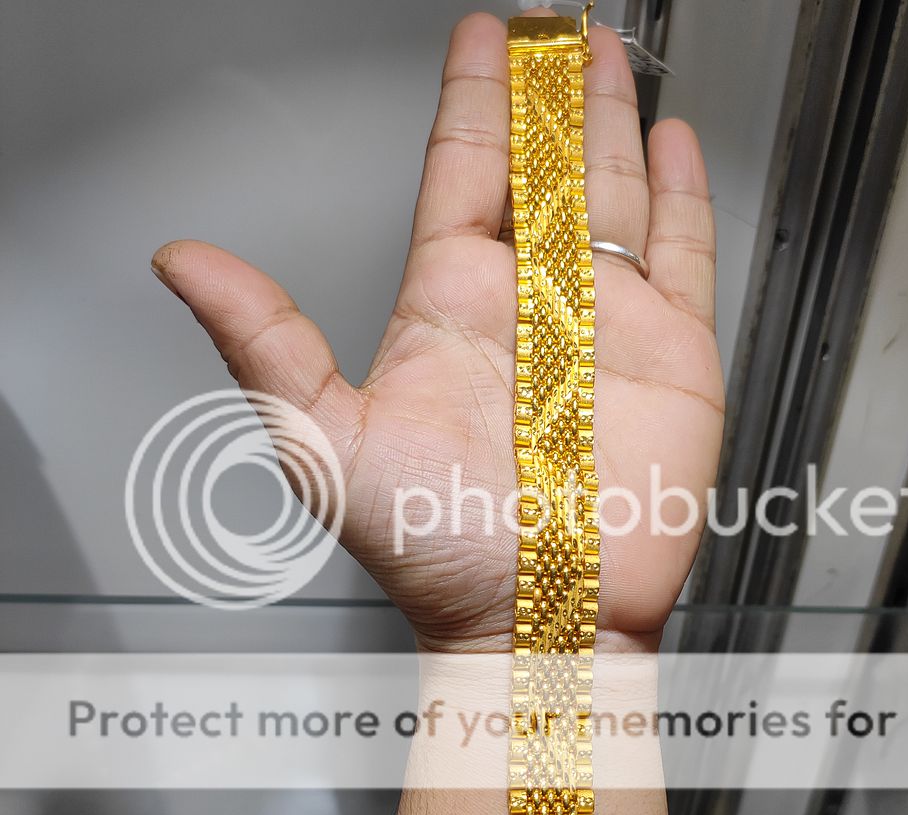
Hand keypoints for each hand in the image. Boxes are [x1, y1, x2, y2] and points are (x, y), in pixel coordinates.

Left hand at [150, 11, 722, 652]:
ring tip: (606, 58)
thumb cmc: (437, 552)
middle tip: (553, 28)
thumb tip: (183, 262)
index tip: (479, 38)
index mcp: (449, 310)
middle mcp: (528, 306)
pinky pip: (682, 254)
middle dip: (546, 94)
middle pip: (541, 169)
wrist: (539, 621)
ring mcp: (605, 324)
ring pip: (610, 195)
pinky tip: (671, 142)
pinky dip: (682, 194)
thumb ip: (263, 345)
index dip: (471, 102)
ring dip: (609, 123)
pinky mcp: (674, 355)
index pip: (460, 176)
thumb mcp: (327, 445)